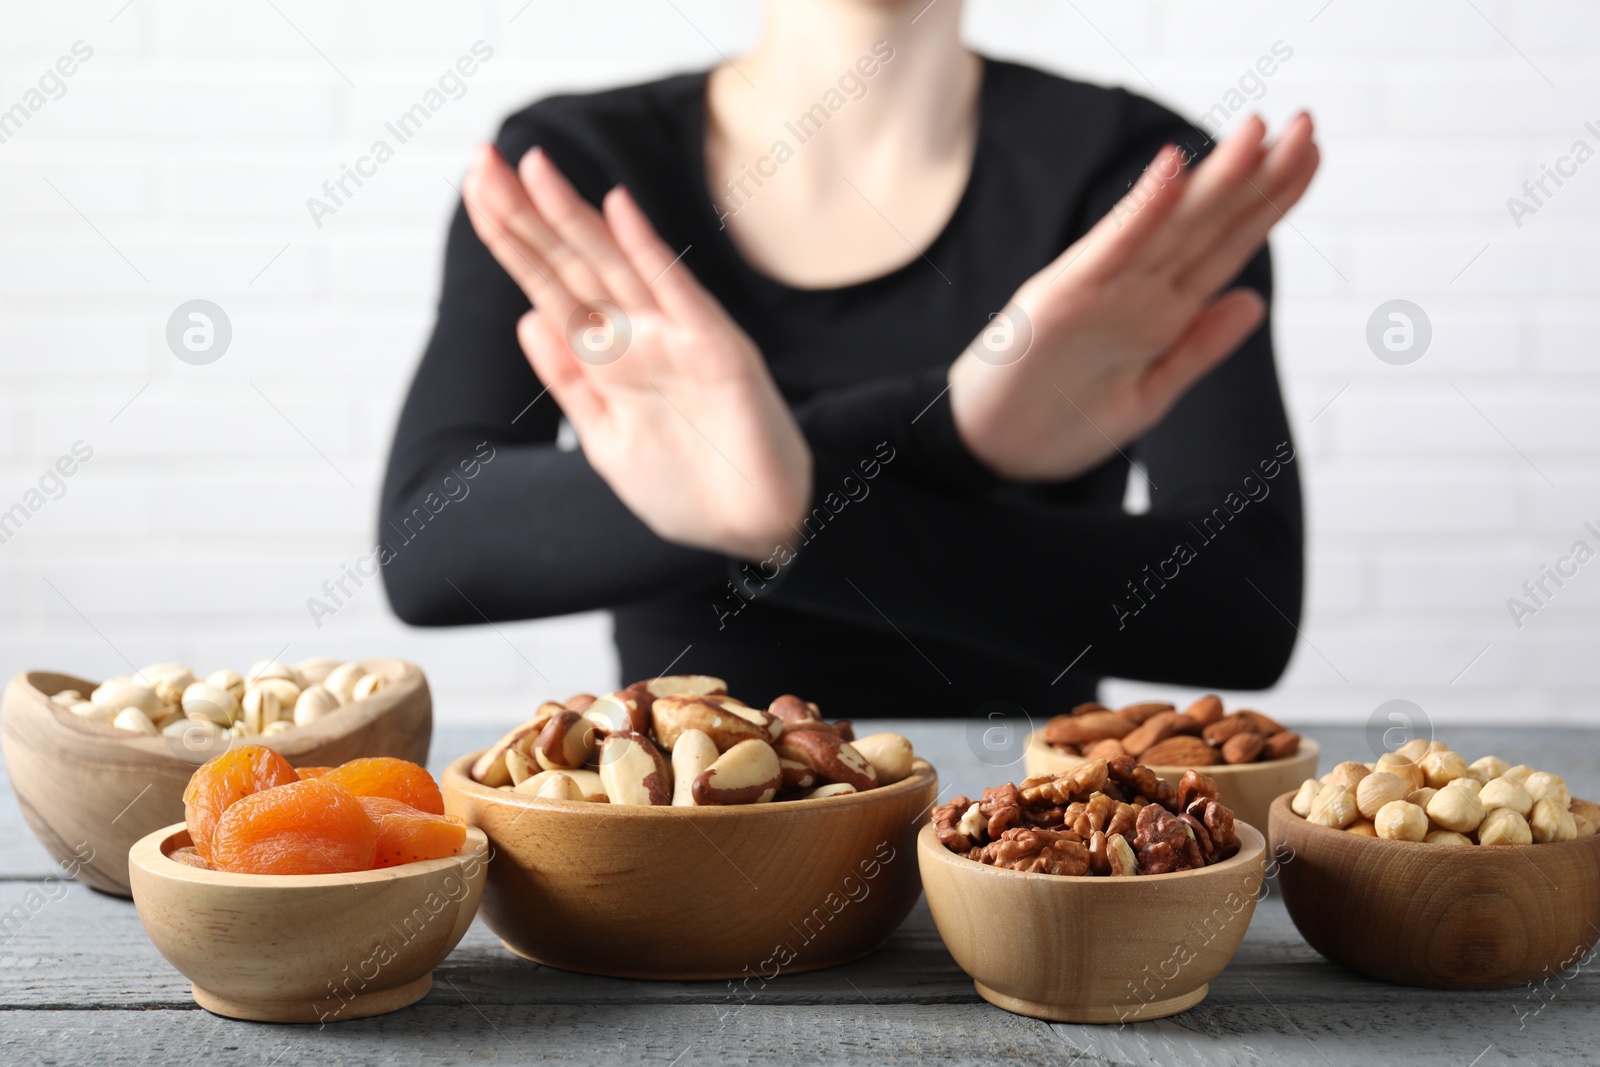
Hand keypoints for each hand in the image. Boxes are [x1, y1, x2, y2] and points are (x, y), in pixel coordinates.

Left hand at [460, 145, 811, 560]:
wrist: (755, 531)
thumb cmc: (689, 490)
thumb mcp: (607, 440)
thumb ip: (570, 382)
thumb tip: (526, 319)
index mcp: (608, 359)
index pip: (548, 285)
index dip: (511, 240)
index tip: (473, 192)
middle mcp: (639, 337)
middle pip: (571, 263)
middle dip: (525, 214)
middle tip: (480, 159)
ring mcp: (677, 338)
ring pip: (614, 266)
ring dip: (573, 216)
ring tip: (532, 167)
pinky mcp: (717, 350)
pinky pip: (676, 293)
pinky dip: (648, 251)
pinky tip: (618, 209)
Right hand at [948, 114, 1320, 480]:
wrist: (988, 455)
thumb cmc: (1057, 423)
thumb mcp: (1147, 396)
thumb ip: (1197, 348)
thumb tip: (1254, 302)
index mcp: (1161, 314)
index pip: (1227, 245)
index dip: (1271, 200)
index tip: (1312, 154)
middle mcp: (1136, 292)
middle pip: (1209, 225)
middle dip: (1260, 175)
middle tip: (1306, 123)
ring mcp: (1100, 291)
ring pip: (1170, 227)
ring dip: (1213, 179)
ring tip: (1258, 131)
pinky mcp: (1061, 298)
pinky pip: (1110, 248)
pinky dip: (1140, 209)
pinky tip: (1171, 169)